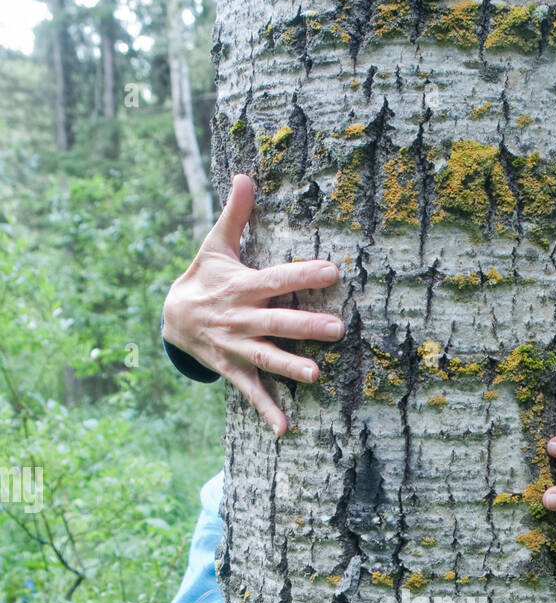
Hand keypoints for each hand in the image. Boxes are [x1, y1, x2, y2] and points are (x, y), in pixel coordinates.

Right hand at [162, 174, 343, 432]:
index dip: (303, 274)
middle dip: (306, 326)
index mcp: (240, 287)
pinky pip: (251, 392)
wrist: (170, 319)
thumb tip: (244, 175)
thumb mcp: (213, 245)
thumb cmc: (203, 278)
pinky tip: (284, 428)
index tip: (333, 270)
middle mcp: (240, 319)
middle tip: (337, 328)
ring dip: (290, 367)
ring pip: (266, 358)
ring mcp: (236, 347)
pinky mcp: (232, 369)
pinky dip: (266, 410)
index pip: (276, 279)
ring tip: (316, 375)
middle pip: (277, 322)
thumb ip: (234, 215)